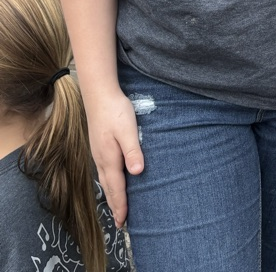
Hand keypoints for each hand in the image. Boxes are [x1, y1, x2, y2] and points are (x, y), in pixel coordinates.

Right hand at [86, 89, 143, 227]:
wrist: (99, 94)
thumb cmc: (116, 111)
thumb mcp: (128, 130)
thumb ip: (132, 150)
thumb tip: (137, 172)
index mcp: (109, 158)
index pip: (116, 187)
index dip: (120, 205)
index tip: (124, 222)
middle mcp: (101, 159)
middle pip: (109, 187)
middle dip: (115, 205)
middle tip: (121, 222)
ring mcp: (98, 153)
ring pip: (105, 180)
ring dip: (111, 194)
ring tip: (117, 207)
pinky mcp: (99, 146)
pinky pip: (104, 171)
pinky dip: (109, 182)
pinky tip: (112, 180)